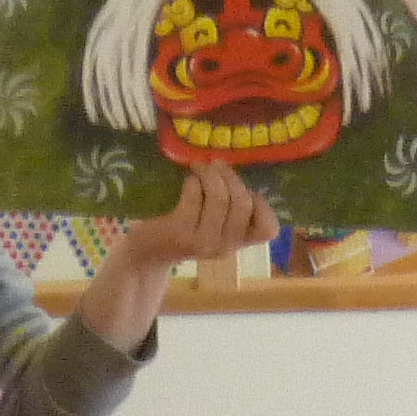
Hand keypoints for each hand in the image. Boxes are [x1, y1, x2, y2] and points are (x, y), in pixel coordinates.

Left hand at [119, 161, 280, 272]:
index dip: (263, 205)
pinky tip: (187, 181)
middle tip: (216, 165)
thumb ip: (231, 206)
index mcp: (238, 242)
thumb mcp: (214, 221)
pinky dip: (193, 182)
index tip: (245, 191)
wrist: (148, 250)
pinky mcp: (180, 234)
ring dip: (210, 174)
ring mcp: (203, 243)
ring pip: (220, 198)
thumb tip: (237, 174)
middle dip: (231, 177)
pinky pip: (195, 197)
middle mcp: (225, 247)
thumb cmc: (184, 227)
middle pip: (243, 204)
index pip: (268, 229)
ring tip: (199, 167)